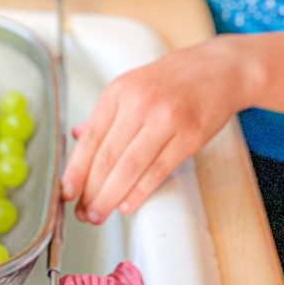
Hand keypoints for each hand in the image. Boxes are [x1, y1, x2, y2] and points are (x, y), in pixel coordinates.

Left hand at [61, 41, 242, 224]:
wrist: (217, 70)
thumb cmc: (172, 80)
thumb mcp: (131, 85)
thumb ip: (105, 114)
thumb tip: (77, 138)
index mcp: (120, 91)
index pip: (91, 137)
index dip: (75, 169)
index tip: (65, 191)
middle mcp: (140, 103)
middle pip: (108, 156)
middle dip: (91, 191)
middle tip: (81, 212)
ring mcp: (167, 120)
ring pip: (130, 167)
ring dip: (111, 197)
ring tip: (99, 214)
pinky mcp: (189, 137)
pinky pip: (158, 170)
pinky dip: (140, 192)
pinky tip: (127, 204)